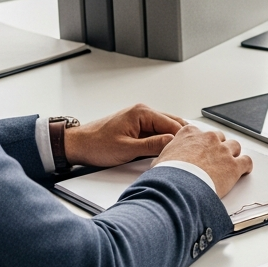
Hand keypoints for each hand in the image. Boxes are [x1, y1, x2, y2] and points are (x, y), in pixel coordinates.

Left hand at [63, 104, 186, 167]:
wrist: (77, 145)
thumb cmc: (96, 144)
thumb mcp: (126, 149)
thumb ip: (152, 145)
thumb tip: (173, 142)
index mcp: (142, 112)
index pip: (172, 124)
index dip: (183, 138)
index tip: (191, 150)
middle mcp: (143, 112)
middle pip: (172, 124)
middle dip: (181, 138)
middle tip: (190, 153)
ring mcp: (141, 119)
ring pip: (166, 129)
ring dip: (172, 140)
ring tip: (180, 154)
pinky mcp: (137, 127)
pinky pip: (157, 133)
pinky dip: (163, 142)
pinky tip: (166, 152)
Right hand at [153, 125, 252, 196]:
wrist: (178, 186)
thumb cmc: (168, 174)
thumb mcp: (160, 160)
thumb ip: (167, 156)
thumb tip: (162, 163)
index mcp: (190, 133)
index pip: (199, 132)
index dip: (200, 142)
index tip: (200, 149)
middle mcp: (208, 138)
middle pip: (218, 138)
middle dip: (217, 147)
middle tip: (214, 159)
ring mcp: (223, 151)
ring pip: (234, 147)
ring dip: (232, 154)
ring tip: (229, 164)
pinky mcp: (234, 165)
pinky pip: (246, 161)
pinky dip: (246, 166)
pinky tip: (243, 171)